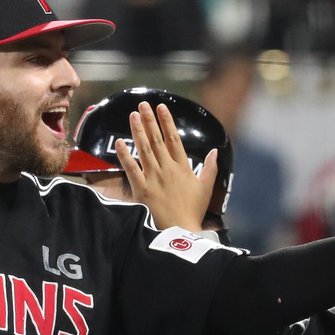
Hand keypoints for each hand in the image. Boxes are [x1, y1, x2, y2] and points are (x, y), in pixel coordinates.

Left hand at [117, 102, 215, 232]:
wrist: (180, 230)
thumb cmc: (193, 211)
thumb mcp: (206, 188)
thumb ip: (210, 168)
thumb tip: (214, 152)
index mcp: (183, 167)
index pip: (174, 139)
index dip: (167, 121)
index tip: (161, 107)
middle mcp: (168, 169)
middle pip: (157, 139)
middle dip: (149, 120)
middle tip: (143, 104)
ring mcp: (154, 178)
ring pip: (144, 149)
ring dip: (138, 131)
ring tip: (132, 115)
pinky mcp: (142, 189)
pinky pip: (131, 169)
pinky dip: (125, 155)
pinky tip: (119, 142)